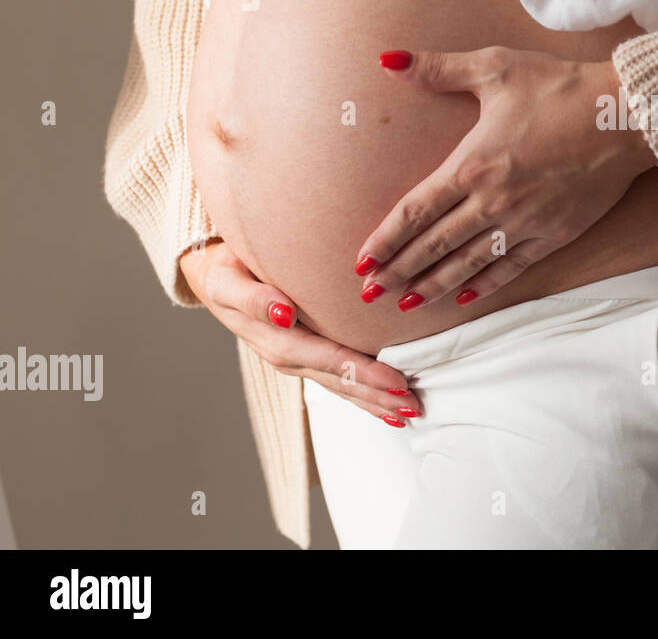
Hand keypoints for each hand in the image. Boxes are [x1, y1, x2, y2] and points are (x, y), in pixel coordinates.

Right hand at [180, 240, 421, 425]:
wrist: (215, 276)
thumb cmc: (226, 271)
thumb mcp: (227, 281)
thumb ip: (253, 298)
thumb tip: (284, 313)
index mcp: (277, 340)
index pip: (329, 359)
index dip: (363, 372)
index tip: (396, 382)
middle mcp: (290, 357)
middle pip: (340, 380)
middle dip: (377, 395)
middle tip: (414, 407)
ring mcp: (298, 360)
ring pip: (342, 386)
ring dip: (375, 401)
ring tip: (409, 413)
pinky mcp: (306, 356)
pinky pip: (337, 378)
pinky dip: (363, 393)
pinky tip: (387, 405)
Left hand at [354, 47, 655, 309]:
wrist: (626, 116)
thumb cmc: (561, 88)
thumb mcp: (496, 67)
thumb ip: (438, 68)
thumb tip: (387, 59)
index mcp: (472, 165)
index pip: (414, 213)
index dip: (384, 241)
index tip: (360, 263)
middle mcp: (493, 203)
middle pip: (433, 246)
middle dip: (397, 272)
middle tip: (369, 294)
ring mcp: (524, 224)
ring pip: (468, 264)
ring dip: (433, 286)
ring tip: (406, 303)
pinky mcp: (555, 234)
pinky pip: (511, 267)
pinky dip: (485, 285)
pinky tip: (465, 297)